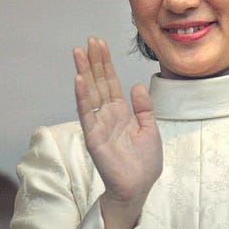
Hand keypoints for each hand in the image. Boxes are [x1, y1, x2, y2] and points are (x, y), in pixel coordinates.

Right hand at [73, 37, 161, 228]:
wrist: (139, 187)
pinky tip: (79, 80)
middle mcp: (107, 116)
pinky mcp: (94, 137)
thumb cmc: (144, 163)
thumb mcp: (150, 130)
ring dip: (84, 73)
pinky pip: (87, 114)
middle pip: (98, 83)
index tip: (100, 44)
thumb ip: (144, 108)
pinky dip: (82, 97)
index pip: (111, 83)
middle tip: (88, 41)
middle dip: (93, 62)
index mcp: (122, 113)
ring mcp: (99, 125)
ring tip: (78, 53)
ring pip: (90, 94)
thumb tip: (136, 85)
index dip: (105, 64)